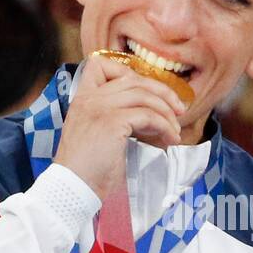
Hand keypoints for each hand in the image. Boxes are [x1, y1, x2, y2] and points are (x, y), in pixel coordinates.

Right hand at [53, 53, 184, 201]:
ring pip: (144, 95)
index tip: (147, 92)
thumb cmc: (87, 170)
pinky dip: (164, 126)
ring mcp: (100, 108)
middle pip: (133, 79)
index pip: (100, 65)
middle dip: (161, 92)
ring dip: (166, 112)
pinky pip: (148, 115)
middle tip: (179, 110)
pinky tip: (169, 139)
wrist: (73, 188)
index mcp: (82, 99)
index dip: (128, 73)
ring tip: (174, 131)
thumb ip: (114, 118)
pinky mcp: (112, 123)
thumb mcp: (97, 135)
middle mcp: (89, 98)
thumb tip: (149, 116)